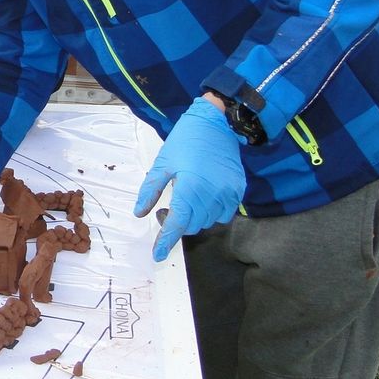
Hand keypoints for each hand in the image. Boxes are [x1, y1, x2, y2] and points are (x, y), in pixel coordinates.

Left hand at [134, 97, 246, 261]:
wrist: (218, 123)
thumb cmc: (185, 141)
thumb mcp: (162, 163)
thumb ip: (150, 190)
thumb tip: (140, 214)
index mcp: (190, 188)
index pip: (177, 224)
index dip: (166, 241)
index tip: (157, 255)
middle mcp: (212, 196)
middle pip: (192, 225)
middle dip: (177, 224)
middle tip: (166, 209)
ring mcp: (228, 195)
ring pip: (208, 222)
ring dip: (194, 219)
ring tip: (184, 201)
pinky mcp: (238, 191)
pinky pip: (223, 214)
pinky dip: (210, 214)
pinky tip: (202, 200)